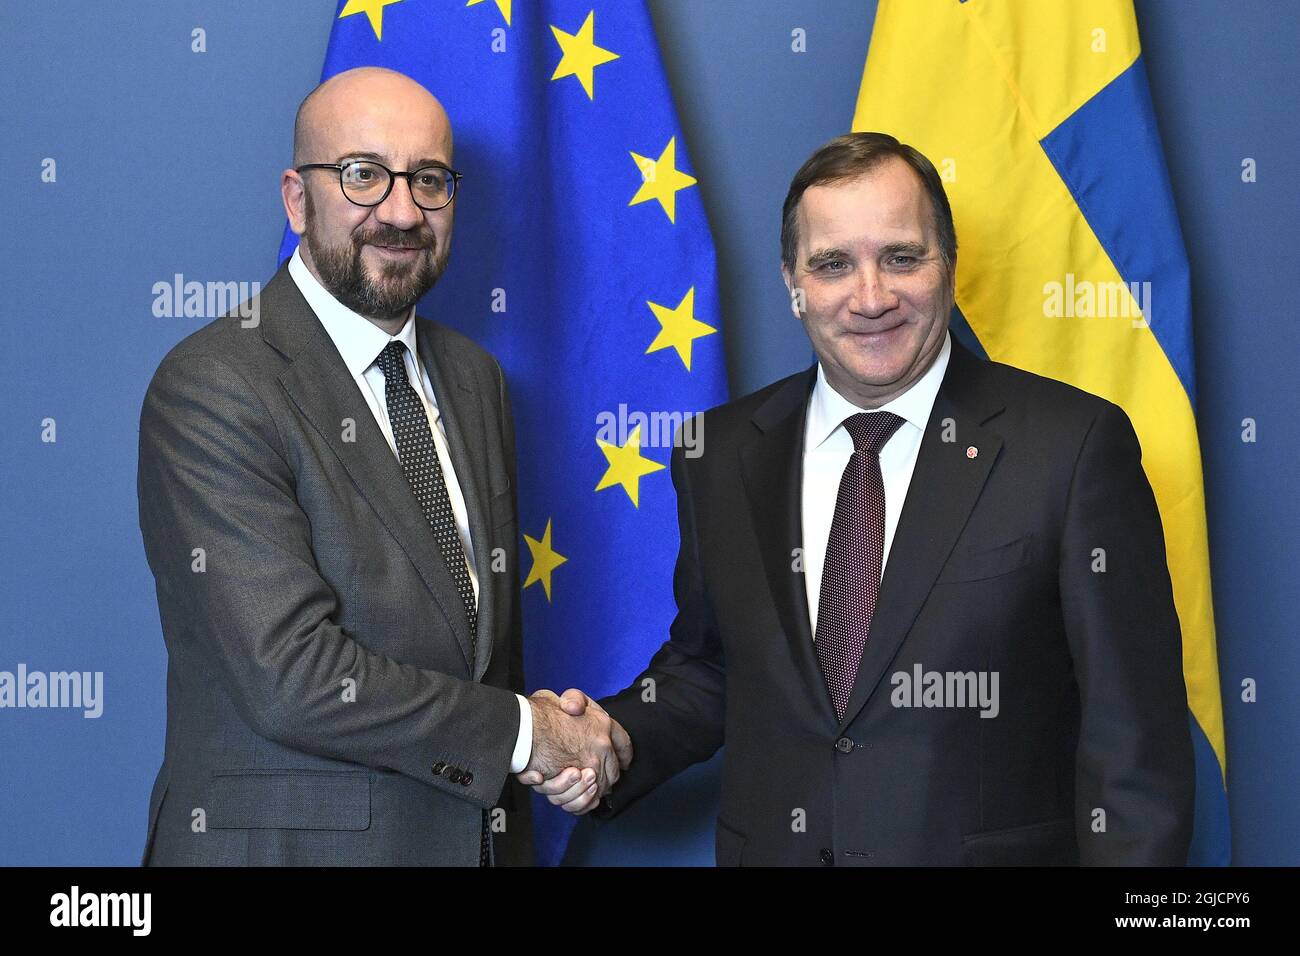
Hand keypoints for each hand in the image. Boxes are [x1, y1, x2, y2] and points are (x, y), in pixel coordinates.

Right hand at [517, 689, 630, 813]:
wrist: (520, 730)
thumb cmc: (537, 714)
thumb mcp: (558, 697)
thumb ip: (572, 700)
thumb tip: (575, 708)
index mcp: (602, 724)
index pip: (624, 743)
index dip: (624, 753)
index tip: (623, 761)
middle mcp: (601, 747)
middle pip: (613, 770)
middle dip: (605, 776)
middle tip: (591, 775)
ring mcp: (589, 767)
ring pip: (598, 788)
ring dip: (587, 789)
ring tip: (576, 780)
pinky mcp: (575, 785)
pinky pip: (584, 802)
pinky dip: (579, 802)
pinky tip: (572, 796)